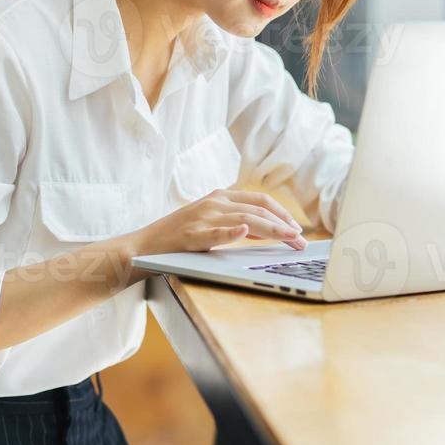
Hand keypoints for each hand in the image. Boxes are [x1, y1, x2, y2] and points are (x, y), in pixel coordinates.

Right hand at [136, 188, 307, 255]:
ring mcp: (202, 218)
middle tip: (302, 241)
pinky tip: (245, 231)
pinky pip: (215, 233)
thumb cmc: (179, 238)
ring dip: (272, 230)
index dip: (283, 213)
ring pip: (245, 219)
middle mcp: (214, 203)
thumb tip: (265, 231)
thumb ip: (235, 223)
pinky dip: (231, 232)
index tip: (298, 229)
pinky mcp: (191, 235)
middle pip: (258, 210)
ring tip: (290, 239)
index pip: (260, 201)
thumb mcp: (210, 223)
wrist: (143, 247)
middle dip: (284, 225)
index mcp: (220, 197)